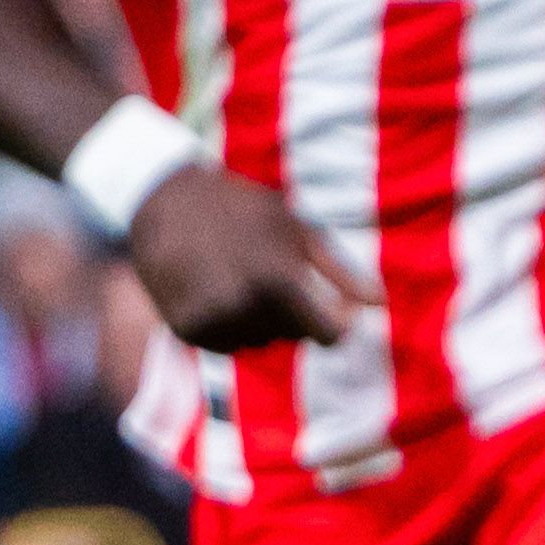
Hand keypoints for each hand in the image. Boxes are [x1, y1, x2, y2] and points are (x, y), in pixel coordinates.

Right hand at [122, 164, 377, 352]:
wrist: (164, 201)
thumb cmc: (244, 209)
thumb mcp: (298, 229)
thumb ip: (341, 272)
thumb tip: (381, 304)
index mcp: (278, 279)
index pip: (329, 335)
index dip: (337, 323)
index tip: (334, 306)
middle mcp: (242, 305)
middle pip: (295, 336)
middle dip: (294, 312)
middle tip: (269, 270)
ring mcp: (211, 320)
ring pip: (261, 342)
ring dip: (261, 320)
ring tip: (240, 275)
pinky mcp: (186, 329)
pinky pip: (228, 344)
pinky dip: (230, 325)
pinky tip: (217, 289)